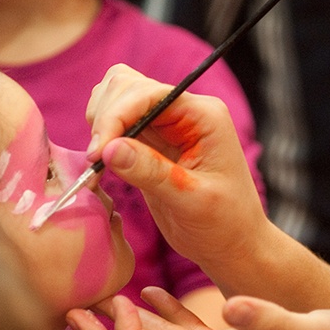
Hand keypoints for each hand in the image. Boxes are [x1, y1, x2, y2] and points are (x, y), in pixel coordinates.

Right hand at [84, 65, 271, 277]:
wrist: (232, 244)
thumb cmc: (224, 224)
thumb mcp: (191, 201)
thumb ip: (152, 172)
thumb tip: (108, 148)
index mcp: (203, 116)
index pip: (149, 93)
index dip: (116, 116)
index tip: (97, 152)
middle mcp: (184, 111)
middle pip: (127, 85)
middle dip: (105, 117)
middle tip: (96, 160)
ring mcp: (166, 124)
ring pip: (117, 98)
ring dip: (100, 123)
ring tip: (99, 162)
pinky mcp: (151, 142)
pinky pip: (117, 123)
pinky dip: (102, 138)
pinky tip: (102, 166)